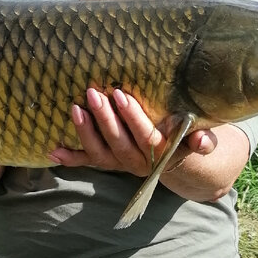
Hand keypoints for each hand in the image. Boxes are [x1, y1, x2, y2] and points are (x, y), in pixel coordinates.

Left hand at [49, 88, 216, 174]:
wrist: (175, 160)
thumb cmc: (184, 138)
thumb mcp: (198, 139)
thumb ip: (203, 141)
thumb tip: (203, 142)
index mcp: (160, 154)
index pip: (145, 136)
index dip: (132, 117)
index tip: (122, 94)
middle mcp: (137, 162)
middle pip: (118, 143)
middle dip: (105, 119)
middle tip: (94, 93)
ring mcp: (119, 164)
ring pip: (99, 154)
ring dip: (85, 133)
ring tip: (75, 108)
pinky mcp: (106, 162)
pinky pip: (87, 162)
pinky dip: (70, 158)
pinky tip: (54, 150)